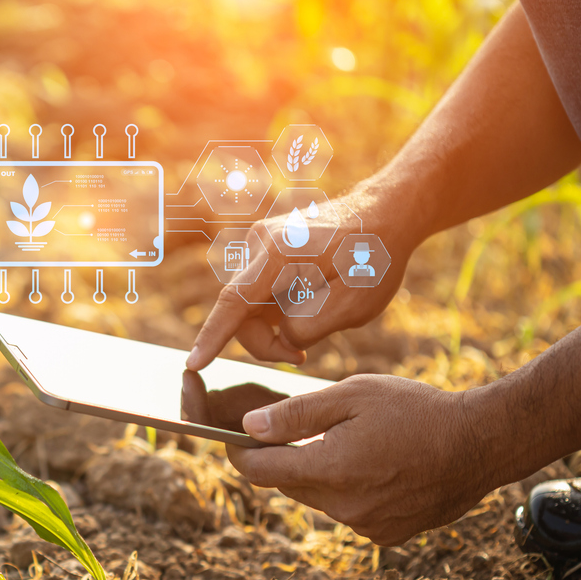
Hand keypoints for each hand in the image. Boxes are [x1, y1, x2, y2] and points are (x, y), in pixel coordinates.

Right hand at [186, 190, 421, 369]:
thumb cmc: (374, 257)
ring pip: (248, 305)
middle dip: (265, 341)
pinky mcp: (267, 251)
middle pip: (240, 311)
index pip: (233, 303)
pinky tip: (307, 307)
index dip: (212, 338)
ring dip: (273, 326)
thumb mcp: (354, 304)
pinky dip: (277, 311)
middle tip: (301, 356)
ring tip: (314, 326)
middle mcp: (260, 243)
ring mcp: (261, 244)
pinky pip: (259, 294)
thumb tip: (281, 335)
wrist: (387, 214)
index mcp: (279, 254)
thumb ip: (308, 327)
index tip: (194, 365)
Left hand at [225, 374, 494, 545]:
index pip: (258, 471)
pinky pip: (348, 512)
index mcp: (330, 470)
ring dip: (317, 474)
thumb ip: (296, 413)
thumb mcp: (353, 395)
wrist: (484, 443)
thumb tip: (248, 427)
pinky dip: (348, 490)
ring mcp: (366, 526)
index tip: (230, 436)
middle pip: (287, 485)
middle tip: (290, 430)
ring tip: (343, 442)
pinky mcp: (386, 536)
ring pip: (318, 499)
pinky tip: (372, 465)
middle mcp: (343, 508)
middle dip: (281, 459)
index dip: (238, 452)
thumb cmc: (418, 410)